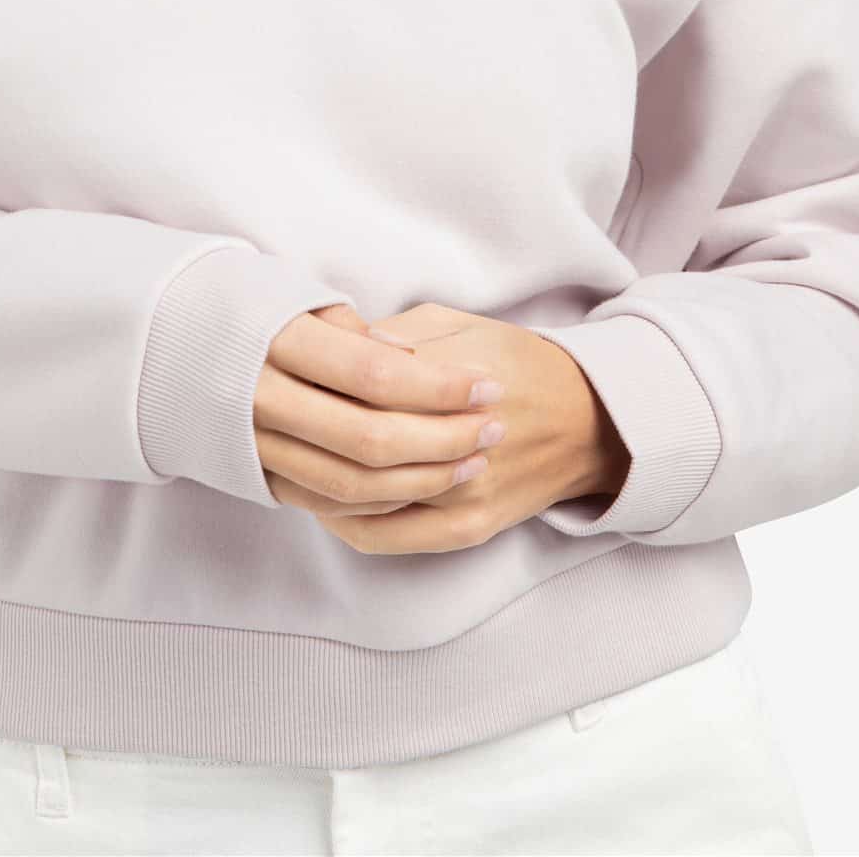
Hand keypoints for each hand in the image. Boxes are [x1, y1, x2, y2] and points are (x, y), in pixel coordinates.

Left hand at [265, 303, 630, 554]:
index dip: (315, 386)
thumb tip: (338, 343)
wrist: (589, 420)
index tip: (280, 376)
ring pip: (366, 501)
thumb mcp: (458, 322)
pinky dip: (344, 521)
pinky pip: (386, 537)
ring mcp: (465, 495)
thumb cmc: (517, 361)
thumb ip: (398, 336)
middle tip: (269, 421)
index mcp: (456, 382)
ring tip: (283, 459)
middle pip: (360, 449)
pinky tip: (319, 501)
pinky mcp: (468, 529)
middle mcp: (462, 443)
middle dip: (308, 437)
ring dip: (316, 484)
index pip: (366, 390)